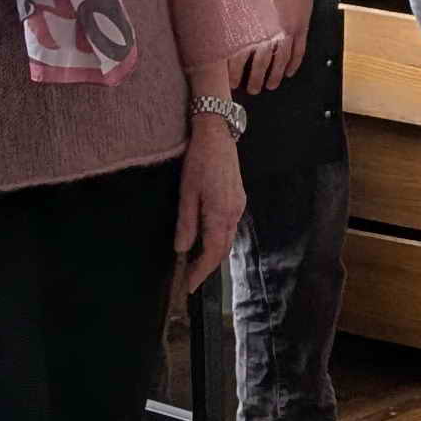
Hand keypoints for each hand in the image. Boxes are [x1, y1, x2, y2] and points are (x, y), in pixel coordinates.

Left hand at [177, 117, 245, 297]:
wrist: (217, 134)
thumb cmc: (200, 160)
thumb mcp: (186, 192)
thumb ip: (186, 223)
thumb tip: (182, 249)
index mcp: (221, 213)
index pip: (212, 252)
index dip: (201, 272)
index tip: (188, 286)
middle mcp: (234, 213)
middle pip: (223, 249)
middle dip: (207, 267)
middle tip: (189, 279)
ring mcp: (238, 205)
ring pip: (227, 239)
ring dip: (213, 254)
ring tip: (195, 264)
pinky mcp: (238, 199)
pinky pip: (229, 227)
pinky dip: (218, 240)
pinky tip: (206, 240)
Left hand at [235, 0, 314, 94]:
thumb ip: (234, 18)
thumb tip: (218, 32)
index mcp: (253, 25)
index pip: (240, 56)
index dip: (236, 72)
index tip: (232, 82)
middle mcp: (270, 31)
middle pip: (261, 63)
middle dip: (255, 79)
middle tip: (252, 90)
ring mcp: (288, 31)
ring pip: (281, 60)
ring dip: (275, 76)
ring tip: (270, 86)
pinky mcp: (302, 28)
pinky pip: (299, 51)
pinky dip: (294, 64)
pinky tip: (290, 72)